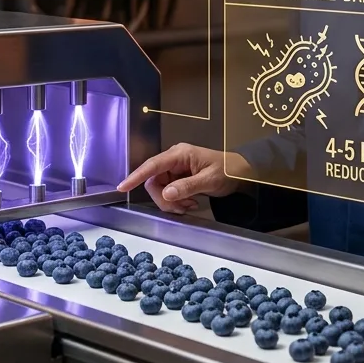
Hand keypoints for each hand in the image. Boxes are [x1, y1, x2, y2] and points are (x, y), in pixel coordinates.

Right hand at [116, 143, 246, 214]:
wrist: (240, 173)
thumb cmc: (228, 171)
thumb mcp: (209, 180)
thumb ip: (187, 187)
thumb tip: (166, 194)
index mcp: (180, 154)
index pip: (153, 165)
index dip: (136, 176)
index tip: (123, 187)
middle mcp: (174, 160)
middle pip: (154, 181)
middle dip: (164, 198)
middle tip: (181, 208)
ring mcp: (176, 169)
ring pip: (160, 190)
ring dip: (172, 202)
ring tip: (190, 206)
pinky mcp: (178, 178)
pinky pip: (168, 193)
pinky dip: (177, 202)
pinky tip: (191, 204)